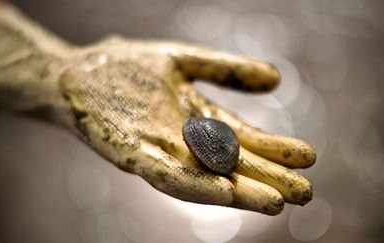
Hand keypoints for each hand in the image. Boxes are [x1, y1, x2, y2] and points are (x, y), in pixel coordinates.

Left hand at [58, 36, 315, 214]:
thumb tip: (278, 78)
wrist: (74, 73)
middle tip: (307, 194)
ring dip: (240, 192)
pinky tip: (225, 194)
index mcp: (197, 120)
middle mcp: (184, 142)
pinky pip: (166, 174)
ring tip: (275, 202)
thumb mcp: (183, 61)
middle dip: (267, 179)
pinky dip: (196, 185)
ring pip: (205, 177)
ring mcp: (159, 151)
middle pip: (231, 164)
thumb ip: (225, 69)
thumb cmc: (125, 68)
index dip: (275, 149)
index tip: (309, 157)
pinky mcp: (131, 154)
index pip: (243, 138)